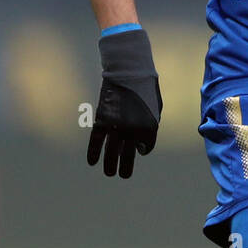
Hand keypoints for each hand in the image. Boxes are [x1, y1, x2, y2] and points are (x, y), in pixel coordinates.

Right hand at [87, 27, 161, 177]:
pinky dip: (93, 151)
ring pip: (112, 150)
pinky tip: (91, 162)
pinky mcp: (103, 118)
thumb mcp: (155, 109)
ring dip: (110, 164)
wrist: (129, 71)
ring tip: (109, 174)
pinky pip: (97, 139)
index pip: (145, 147)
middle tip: (123, 176)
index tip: (137, 150)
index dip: (141, 150)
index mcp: (149, 126)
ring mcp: (117, 124)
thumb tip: (141, 148)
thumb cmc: (145, 89)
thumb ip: (151, 128)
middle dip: (125, 166)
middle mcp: (133, 129)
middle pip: (129, 154)